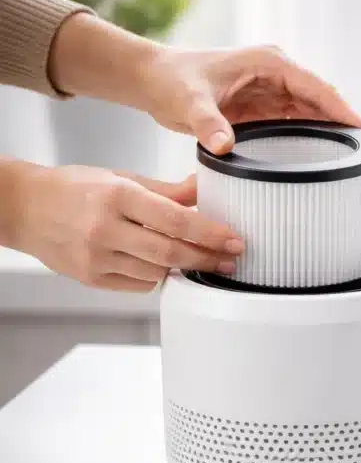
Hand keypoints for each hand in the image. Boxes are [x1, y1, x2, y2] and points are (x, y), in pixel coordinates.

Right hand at [9, 164, 242, 291]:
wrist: (24, 208)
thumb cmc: (74, 188)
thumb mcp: (121, 178)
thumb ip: (167, 190)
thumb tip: (203, 190)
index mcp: (118, 197)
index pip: (176, 220)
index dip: (211, 233)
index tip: (234, 239)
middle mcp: (106, 228)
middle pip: (170, 252)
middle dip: (207, 258)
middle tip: (231, 259)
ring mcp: (97, 257)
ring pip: (157, 271)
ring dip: (184, 267)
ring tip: (203, 260)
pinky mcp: (91, 278)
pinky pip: (139, 284)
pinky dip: (157, 275)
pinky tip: (164, 265)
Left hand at [139, 45, 360, 153]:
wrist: (152, 81)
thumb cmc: (171, 80)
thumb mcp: (190, 101)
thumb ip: (207, 123)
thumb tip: (224, 146)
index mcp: (270, 63)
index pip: (318, 88)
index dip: (344, 110)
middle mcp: (276, 75)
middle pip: (322, 102)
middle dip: (346, 124)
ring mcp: (271, 91)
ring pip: (312, 114)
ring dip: (331, 133)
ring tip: (355, 160)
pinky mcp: (263, 108)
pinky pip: (295, 124)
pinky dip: (310, 139)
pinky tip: (323, 158)